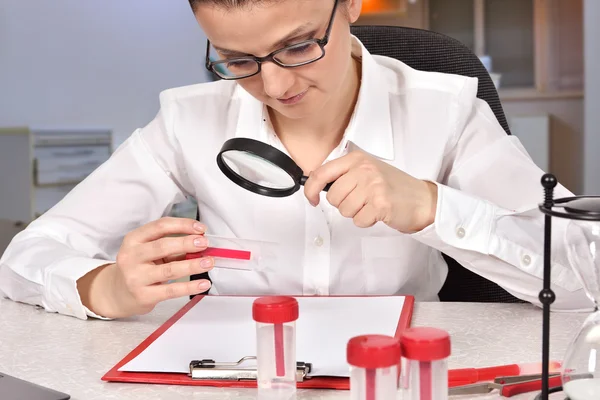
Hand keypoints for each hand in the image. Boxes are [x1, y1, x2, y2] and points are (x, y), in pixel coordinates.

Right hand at [77, 217, 213, 318]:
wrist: (118, 293)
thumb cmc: (140, 266)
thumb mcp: (148, 250)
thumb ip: (170, 244)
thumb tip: (200, 240)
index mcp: (133, 239)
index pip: (160, 226)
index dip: (183, 225)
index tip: (202, 228)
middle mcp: (131, 256)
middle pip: (163, 246)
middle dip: (187, 243)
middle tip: (205, 243)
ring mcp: (135, 277)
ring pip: (169, 269)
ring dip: (193, 265)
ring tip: (209, 263)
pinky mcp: (143, 295)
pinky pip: (171, 290)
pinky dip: (190, 287)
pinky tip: (203, 284)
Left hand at [303, 151, 437, 232]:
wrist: (421, 199)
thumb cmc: (393, 186)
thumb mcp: (367, 171)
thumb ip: (343, 174)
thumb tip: (315, 184)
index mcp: (357, 159)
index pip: (322, 172)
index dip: (310, 189)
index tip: (311, 199)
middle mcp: (364, 169)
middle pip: (333, 196)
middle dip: (342, 204)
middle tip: (360, 201)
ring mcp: (373, 186)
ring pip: (344, 210)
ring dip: (355, 213)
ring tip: (370, 205)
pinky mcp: (380, 204)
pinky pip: (358, 220)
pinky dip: (366, 221)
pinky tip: (377, 213)